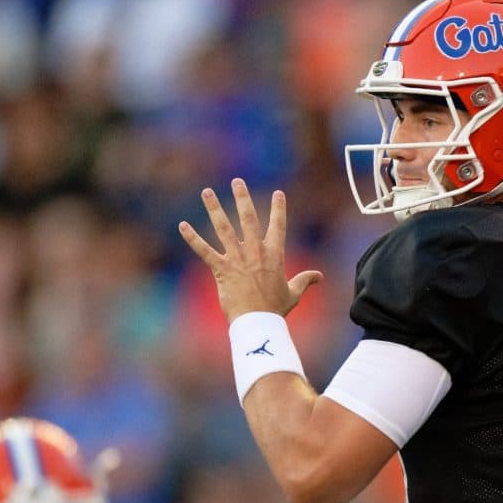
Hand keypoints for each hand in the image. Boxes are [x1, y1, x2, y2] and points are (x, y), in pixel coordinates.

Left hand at [179, 178, 323, 322]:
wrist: (258, 321)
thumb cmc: (276, 308)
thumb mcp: (293, 292)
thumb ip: (305, 280)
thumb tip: (320, 276)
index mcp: (274, 255)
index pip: (278, 226)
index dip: (278, 208)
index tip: (278, 193)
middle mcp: (255, 252)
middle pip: (248, 218)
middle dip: (242, 198)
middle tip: (237, 181)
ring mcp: (237, 259)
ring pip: (224, 228)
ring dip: (215, 208)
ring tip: (207, 192)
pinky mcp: (221, 269)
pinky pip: (204, 251)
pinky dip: (193, 238)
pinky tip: (183, 226)